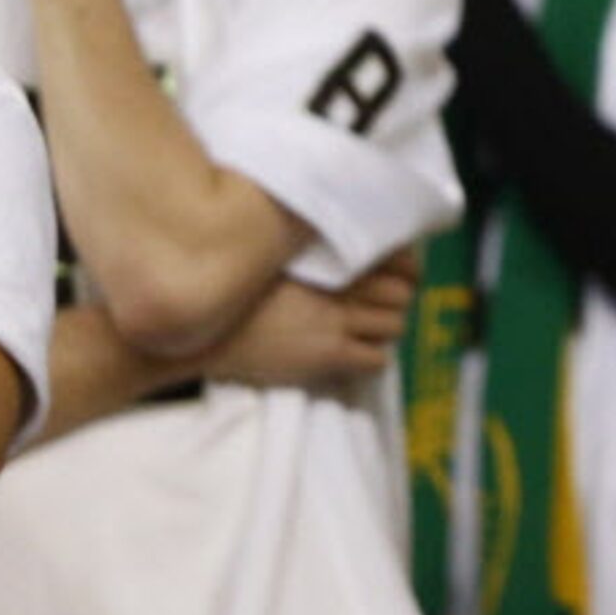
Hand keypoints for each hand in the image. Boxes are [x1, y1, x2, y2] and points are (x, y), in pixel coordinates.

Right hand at [204, 247, 418, 388]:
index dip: (408, 270)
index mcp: (330, 256)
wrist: (207, 332)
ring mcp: (337, 319)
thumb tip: (353, 254)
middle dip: (397, 303)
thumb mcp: (282, 260)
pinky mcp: (330, 353)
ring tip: (367, 335)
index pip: (397, 258)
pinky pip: (378, 360)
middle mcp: (340, 284)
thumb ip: (319, 254)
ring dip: (386, 332)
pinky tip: (355, 357)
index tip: (404, 278)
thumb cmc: (239, 295)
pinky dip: (373, 360)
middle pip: (402, 293)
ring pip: (395, 326)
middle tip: (382, 311)